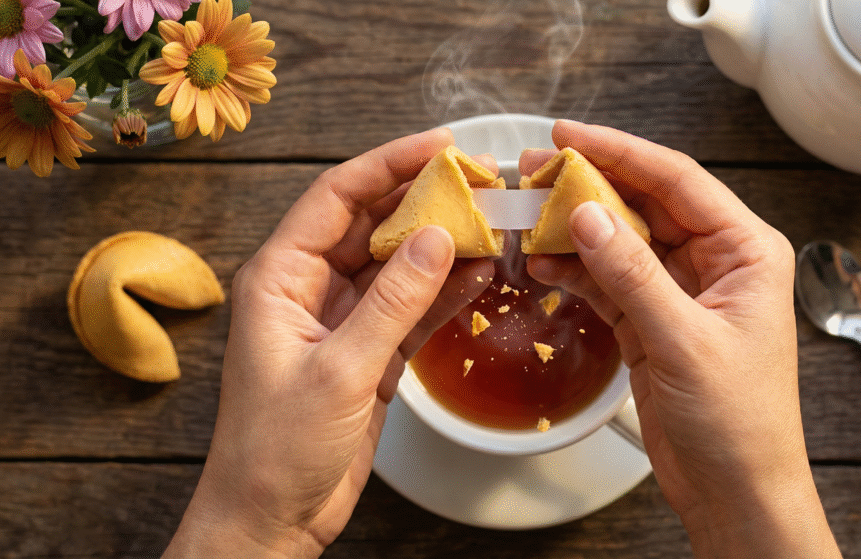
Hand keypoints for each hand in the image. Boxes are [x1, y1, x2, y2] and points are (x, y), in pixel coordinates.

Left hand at [163, 129, 493, 558]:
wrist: (272, 519)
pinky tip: (481, 274)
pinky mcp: (369, 352)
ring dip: (442, 246)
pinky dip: (445, 293)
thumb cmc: (275, 450)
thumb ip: (392, 303)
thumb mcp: (338, 371)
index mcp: (280, 277)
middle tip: (481, 183)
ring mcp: (343, 320)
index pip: (337, 197)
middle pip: (372, 224)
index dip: (389, 164)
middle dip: (425, 201)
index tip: (442, 144)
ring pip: (398, 264)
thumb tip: (439, 239)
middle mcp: (310, 288)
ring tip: (493, 223)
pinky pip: (412, 308)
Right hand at [524, 121, 840, 557]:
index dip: (621, 151)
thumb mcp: (685, 341)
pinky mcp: (652, 321)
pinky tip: (542, 261)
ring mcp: (680, 291)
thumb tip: (588, 215)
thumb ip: (633, 275)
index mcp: (746, 252)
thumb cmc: (740, 424)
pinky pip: (608, 280)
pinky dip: (575, 270)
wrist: (736, 492)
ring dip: (575, 228)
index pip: (677, 181)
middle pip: (644, 203)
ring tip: (526, 213)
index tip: (569, 134)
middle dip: (590, 185)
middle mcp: (715, 262)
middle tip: (534, 169)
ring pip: (620, 240)